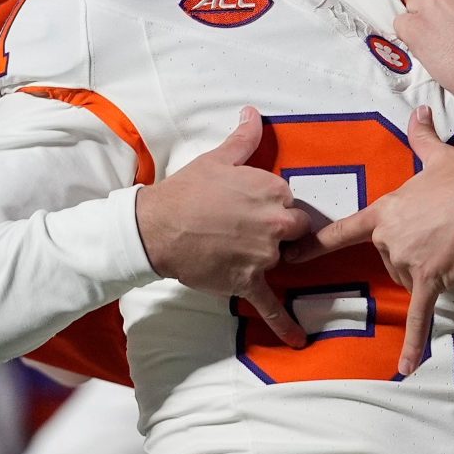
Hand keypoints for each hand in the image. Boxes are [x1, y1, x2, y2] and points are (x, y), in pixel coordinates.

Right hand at [136, 107, 310, 345]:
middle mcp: (275, 221)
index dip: (271, 204)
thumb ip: (244, 139)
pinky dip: (285, 324)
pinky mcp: (248, 280)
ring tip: (234, 252)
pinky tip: (299, 341)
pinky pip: (271, 305)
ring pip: (282, 260)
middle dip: (278, 231)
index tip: (250, 206)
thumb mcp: (218, 159)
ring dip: (266, 258)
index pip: (289, 199)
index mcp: (272, 189)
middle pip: (296, 229)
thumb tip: (253, 113)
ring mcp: (264, 254)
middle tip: (247, 229)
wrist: (155, 227)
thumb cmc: (186, 191)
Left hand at [291, 106, 453, 375]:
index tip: (288, 256)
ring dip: (430, 270)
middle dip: (414, 254)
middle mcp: (388, 237)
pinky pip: (419, 314)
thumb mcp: (437, 156)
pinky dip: (414, 343)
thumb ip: (421, 136)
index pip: (340, 232)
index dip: (312, 245)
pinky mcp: (430, 278)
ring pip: (409, 280)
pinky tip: (405, 368)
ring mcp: (407, 259)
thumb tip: (422, 109)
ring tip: (453, 244)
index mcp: (384, 212)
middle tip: (441, 233)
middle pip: (388, 261)